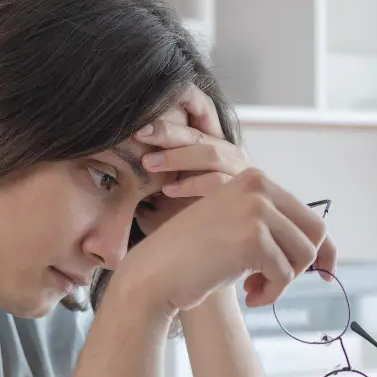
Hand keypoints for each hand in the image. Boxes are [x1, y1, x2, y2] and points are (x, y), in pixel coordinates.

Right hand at [132, 84, 337, 294]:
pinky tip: (248, 296)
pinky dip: (271, 293)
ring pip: (304, 256)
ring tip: (255, 289)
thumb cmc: (195, 259)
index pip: (311, 217)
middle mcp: (259, 187)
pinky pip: (285, 275)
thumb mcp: (240, 231)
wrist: (155, 273)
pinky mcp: (253, 237)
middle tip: (271, 283)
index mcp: (256, 180)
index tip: (325, 274)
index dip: (323, 251)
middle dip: (300, 266)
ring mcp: (256, 209)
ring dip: (283, 282)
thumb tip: (326, 250)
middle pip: (315, 234)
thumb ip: (276, 231)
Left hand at [132, 86, 250, 230]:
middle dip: (167, 133)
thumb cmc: (196, 219)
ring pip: (211, 154)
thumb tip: (131, 151)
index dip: (164, 126)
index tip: (136, 128)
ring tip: (148, 163)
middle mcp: (233, 155)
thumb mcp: (178, 190)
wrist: (226, 251)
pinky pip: (219, 182)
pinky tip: (168, 190)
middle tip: (139, 134)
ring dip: (177, 156)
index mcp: (217, 147)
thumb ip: (164, 171)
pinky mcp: (245, 193)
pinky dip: (192, 184)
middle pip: (199, 136)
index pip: (190, 129)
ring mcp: (242, 173)